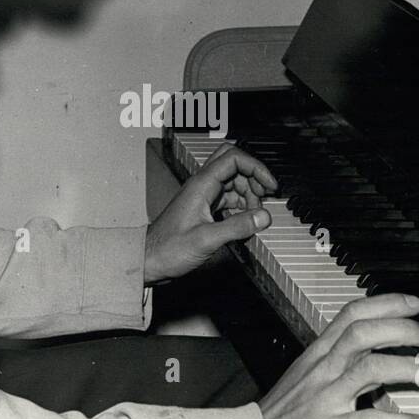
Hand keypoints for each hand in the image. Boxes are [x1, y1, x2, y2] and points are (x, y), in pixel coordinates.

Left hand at [144, 144, 276, 284]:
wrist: (149, 259)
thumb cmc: (168, 249)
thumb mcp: (206, 239)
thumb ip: (237, 227)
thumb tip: (263, 216)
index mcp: (201, 185)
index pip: (234, 158)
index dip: (256, 168)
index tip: (270, 186)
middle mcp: (202, 186)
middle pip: (233, 164)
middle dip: (253, 176)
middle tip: (265, 195)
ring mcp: (202, 196)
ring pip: (232, 181)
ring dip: (248, 194)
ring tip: (255, 214)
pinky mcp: (204, 208)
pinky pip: (227, 198)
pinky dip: (240, 206)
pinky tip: (244, 221)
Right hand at [258, 293, 418, 418]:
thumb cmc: (282, 415)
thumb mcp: (306, 376)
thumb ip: (337, 362)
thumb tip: (373, 355)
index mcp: (318, 354)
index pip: (352, 314)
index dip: (386, 304)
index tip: (414, 306)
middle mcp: (323, 370)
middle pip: (363, 333)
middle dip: (402, 329)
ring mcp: (326, 398)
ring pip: (369, 369)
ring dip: (408, 368)